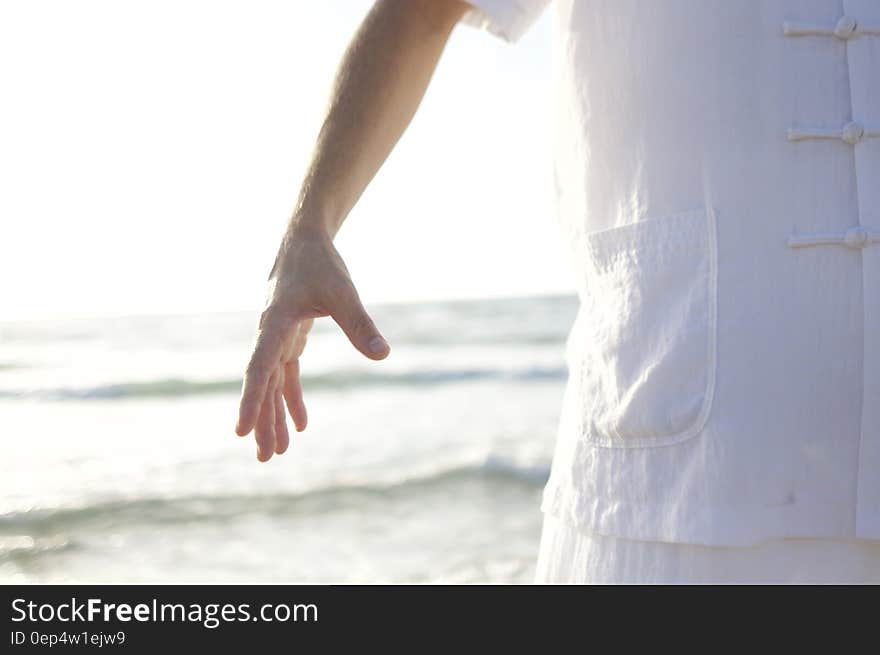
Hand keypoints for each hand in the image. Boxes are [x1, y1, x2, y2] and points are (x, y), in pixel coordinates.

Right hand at [235, 229, 390, 460]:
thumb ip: (360, 324)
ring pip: (272, 385)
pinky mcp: (289, 337)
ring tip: (275, 453)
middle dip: (263, 422)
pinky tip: (300, 425)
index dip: (250, 400)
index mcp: (274, 323)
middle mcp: (269, 334)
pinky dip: (292, 399)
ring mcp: (277, 338)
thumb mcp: (343, 293)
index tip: (240, 430)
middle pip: (263, 385)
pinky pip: (287, 376)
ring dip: (274, 417)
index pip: (259, 367)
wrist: (306, 240)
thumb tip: (382, 355)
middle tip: (264, 459)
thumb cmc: (321, 263)